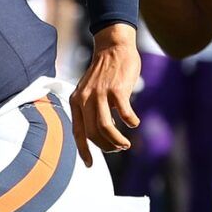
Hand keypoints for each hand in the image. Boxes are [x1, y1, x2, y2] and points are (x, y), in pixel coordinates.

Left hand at [70, 23, 140, 165]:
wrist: (113, 47)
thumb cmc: (105, 73)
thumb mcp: (90, 91)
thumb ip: (91, 110)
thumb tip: (101, 135)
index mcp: (77, 101)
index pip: (78, 132)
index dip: (83, 151)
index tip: (90, 165)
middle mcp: (85, 98)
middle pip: (93, 133)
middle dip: (106, 146)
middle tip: (118, 148)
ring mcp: (101, 93)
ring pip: (106, 127)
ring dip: (117, 140)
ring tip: (126, 143)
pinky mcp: (117, 89)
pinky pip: (124, 113)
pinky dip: (130, 121)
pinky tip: (134, 122)